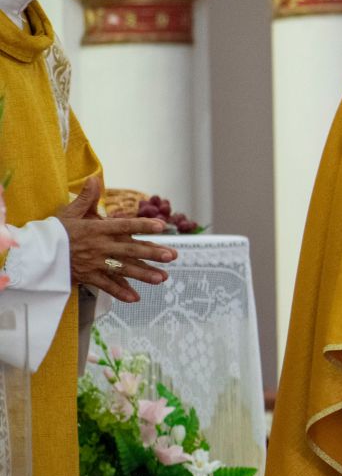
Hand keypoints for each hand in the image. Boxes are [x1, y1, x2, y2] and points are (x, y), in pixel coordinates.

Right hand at [55, 178, 176, 302]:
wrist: (35, 253)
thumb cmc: (55, 232)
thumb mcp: (70, 212)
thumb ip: (87, 198)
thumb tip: (95, 178)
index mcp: (96, 229)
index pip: (124, 225)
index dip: (143, 225)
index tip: (161, 226)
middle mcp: (99, 246)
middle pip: (130, 249)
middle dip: (152, 253)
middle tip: (172, 256)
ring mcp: (94, 263)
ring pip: (123, 269)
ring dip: (143, 274)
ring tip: (162, 278)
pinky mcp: (87, 276)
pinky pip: (106, 286)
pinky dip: (120, 292)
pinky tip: (135, 298)